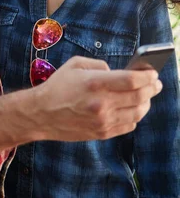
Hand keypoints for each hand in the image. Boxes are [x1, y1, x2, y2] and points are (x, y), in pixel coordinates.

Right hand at [33, 56, 161, 141]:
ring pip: (137, 113)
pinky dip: (135, 116)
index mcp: (95, 83)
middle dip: (152, 88)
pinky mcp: (102, 133)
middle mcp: (102, 103)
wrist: (41, 113)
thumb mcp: (75, 64)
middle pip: (139, 96)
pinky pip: (128, 125)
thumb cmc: (57, 86)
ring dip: (146, 103)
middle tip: (156, 83)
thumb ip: (99, 64)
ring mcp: (103, 120)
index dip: (147, 76)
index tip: (152, 72)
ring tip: (147, 96)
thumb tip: (116, 72)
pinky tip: (133, 108)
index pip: (132, 80)